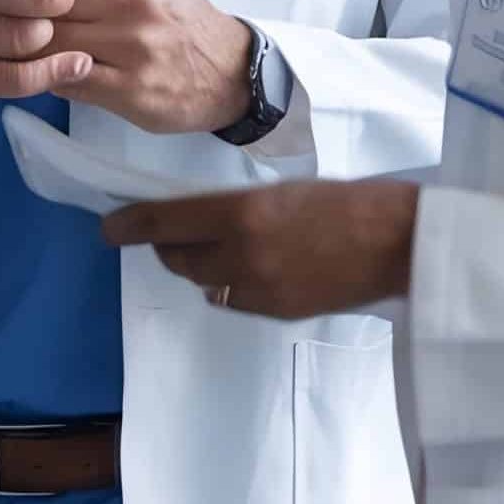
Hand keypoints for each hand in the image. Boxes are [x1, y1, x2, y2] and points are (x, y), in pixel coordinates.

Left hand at [26, 0, 253, 133]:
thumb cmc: (168, 6)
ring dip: (23, 43)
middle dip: (10, 4)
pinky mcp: (130, 89)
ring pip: (46, 40)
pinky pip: (64, 79)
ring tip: (14, 41)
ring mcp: (131, 44)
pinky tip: (45, 67)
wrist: (225, 67)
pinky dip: (46, 74)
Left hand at [103, 178, 419, 318]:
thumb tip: (199, 217)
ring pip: (202, 281)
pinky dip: (226, 284)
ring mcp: (259, 291)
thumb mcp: (279, 189)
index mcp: (241, 213)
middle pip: (177, 257)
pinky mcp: (277, 314)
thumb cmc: (343, 200)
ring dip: (195, 265)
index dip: (130, 226)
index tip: (108, 228)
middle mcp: (241, 256)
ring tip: (207, 247)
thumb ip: (236, 206)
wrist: (395, 242)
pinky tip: (243, 268)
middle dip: (164, 245)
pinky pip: (231, 299)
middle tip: (163, 231)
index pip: (166, 222)